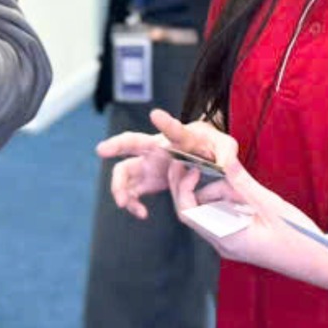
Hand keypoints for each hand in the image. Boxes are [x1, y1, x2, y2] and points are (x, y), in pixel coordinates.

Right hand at [98, 108, 234, 218]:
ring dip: (120, 187)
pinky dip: (132, 203)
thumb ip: (227, 152)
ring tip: (124, 203)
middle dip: (116, 144)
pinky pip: (131, 192)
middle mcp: (156, 148)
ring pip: (124, 172)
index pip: (173, 129)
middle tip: (101, 149)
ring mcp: (149, 165)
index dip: (166, 123)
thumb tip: (225, 164)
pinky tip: (141, 213)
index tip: (155, 114)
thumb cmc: (211, 146)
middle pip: (131, 143)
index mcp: (177, 138)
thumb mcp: (225, 145)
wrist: (202, 158)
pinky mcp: (148, 181)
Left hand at [160, 115, 321, 274]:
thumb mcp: (269, 205)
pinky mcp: (241, 237)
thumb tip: (223, 158)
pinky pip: (226, 214)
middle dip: (198, 185)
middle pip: (196, 210)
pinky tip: (247, 193)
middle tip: (204, 161)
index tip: (191, 166)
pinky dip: (231, 199)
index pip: (187, 213)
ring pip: (212, 210)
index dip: (182, 187)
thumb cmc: (298, 239)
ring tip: (244, 186)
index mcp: (226, 238)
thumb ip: (242, 182)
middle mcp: (223, 242)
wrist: (319, 262)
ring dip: (221, 192)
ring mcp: (232, 241)